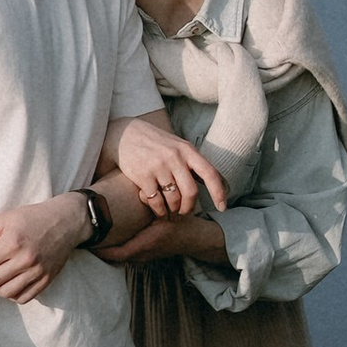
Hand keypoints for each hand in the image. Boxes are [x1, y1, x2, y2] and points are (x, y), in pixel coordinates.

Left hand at [0, 196, 88, 303]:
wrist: (64, 222)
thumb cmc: (31, 218)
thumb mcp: (3, 219)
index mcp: (12, 242)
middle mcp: (25, 260)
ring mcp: (37, 273)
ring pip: (4, 292)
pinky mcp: (46, 280)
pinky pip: (22, 298)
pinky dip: (11, 294)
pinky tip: (9, 281)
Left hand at [95, 208, 230, 269]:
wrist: (194, 238)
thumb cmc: (181, 224)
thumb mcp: (169, 212)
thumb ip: (156, 203)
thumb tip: (143, 193)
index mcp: (146, 244)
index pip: (117, 253)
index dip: (101, 249)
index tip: (86, 242)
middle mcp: (142, 254)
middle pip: (114, 257)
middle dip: (99, 249)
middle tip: (83, 239)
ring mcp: (143, 256)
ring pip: (119, 255)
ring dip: (106, 249)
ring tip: (91, 237)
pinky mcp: (145, 253)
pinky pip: (126, 253)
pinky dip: (115, 248)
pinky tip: (108, 236)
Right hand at [112, 113, 228, 217]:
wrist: (124, 134)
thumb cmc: (154, 142)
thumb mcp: (176, 145)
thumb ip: (191, 161)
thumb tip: (214, 181)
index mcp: (187, 150)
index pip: (210, 173)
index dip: (218, 192)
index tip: (222, 207)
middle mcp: (174, 157)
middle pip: (191, 192)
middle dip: (189, 207)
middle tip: (184, 212)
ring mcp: (158, 166)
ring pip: (174, 199)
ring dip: (173, 210)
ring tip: (170, 210)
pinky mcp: (143, 176)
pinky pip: (157, 201)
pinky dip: (159, 210)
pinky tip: (158, 209)